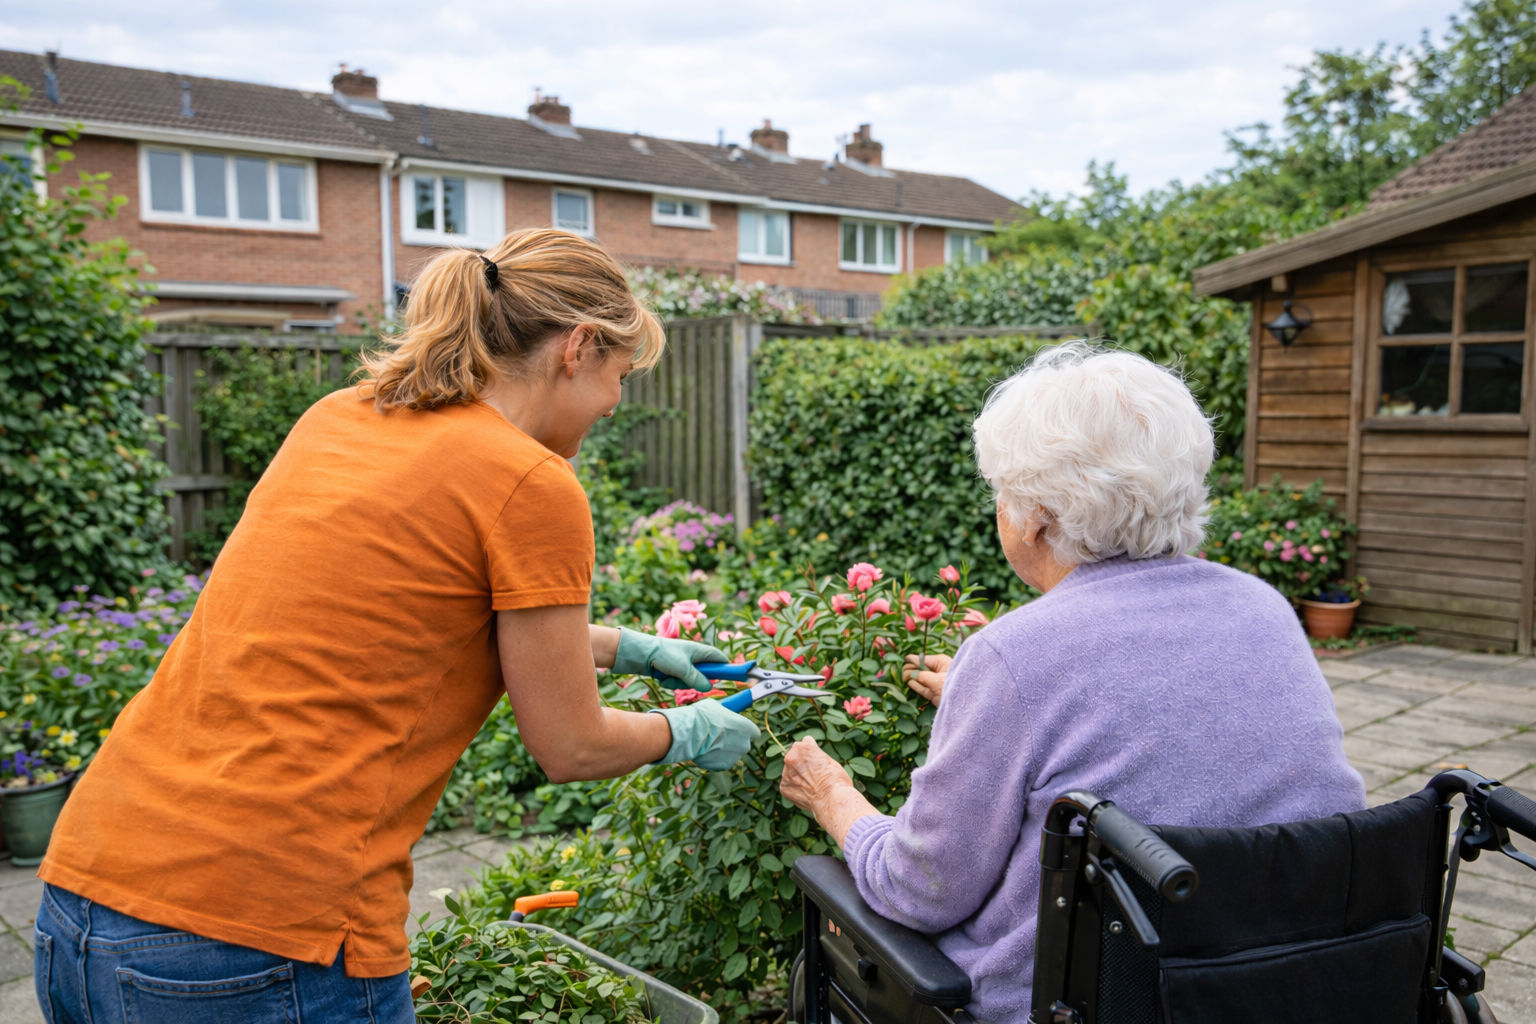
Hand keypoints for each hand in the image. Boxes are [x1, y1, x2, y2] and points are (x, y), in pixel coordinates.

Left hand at [613, 628, 727, 689]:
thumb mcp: (683, 669)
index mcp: (700, 651)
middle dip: (694, 681)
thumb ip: (698, 680)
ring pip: (690, 682)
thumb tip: (709, 688)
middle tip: (686, 678)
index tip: (733, 677)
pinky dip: (670, 682)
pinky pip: (678, 682)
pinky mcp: (674, 671)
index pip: (720, 659)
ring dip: (679, 682)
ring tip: (668, 675)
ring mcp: (683, 665)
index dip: (727, 668)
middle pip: (705, 675)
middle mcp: (694, 657)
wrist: (641, 653)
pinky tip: (661, 675)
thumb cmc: (664, 655)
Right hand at [649, 700, 759, 770]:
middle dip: (733, 741)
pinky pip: (720, 762)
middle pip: (743, 744)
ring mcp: (735, 757)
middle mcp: (745, 744)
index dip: (744, 730)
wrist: (693, 734)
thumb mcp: (716, 707)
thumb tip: (721, 712)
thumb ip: (724, 714)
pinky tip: (704, 750)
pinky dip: (713, 758)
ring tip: (707, 742)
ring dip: (722, 750)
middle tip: (719, 735)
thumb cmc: (705, 716)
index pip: (754, 732)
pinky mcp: (723, 767)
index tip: (737, 729)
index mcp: (747, 728)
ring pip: (730, 754)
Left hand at [780, 737, 852, 813]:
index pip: (805, 742)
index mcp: (803, 747)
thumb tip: (811, 761)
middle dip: (801, 762)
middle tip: (814, 774)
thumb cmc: (836, 780)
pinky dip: (795, 788)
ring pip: (790, 771)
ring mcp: (785, 773)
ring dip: (797, 775)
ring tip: (812, 785)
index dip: (813, 752)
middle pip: (794, 755)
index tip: (818, 760)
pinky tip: (807, 793)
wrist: (832, 800)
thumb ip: (815, 757)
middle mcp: (791, 757)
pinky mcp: (784, 787)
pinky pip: (788, 784)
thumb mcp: (829, 760)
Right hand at [903, 653, 950, 705]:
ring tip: (902, 677)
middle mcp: (937, 671)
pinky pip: (922, 688)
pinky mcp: (933, 694)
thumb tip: (908, 672)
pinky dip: (915, 686)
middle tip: (902, 673)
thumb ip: (921, 675)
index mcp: (940, 662)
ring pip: (919, 678)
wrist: (964, 705)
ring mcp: (935, 683)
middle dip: (910, 669)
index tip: (902, 663)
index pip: (921, 659)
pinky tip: (908, 683)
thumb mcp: (936, 679)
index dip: (911, 661)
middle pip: (919, 668)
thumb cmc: (953, 686)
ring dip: (911, 678)